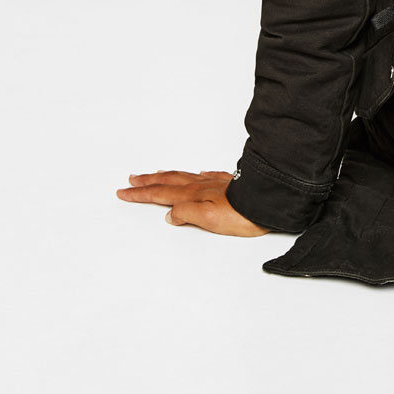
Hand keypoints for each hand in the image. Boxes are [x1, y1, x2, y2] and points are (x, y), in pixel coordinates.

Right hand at [116, 169, 270, 235]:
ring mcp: (215, 183)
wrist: (269, 202)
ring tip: (156, 174)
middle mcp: (202, 186)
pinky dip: (195, 176)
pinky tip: (197, 174)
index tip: (124, 192)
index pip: (161, 194)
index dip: (141, 194)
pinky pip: (205, 177)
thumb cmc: (242, 214)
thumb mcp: (208, 219)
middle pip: (169, 181)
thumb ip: (186, 214)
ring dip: (167, 176)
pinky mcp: (229, 184)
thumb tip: (170, 214)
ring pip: (185, 177)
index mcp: (193, 195)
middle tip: (132, 179)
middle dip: (148, 181)